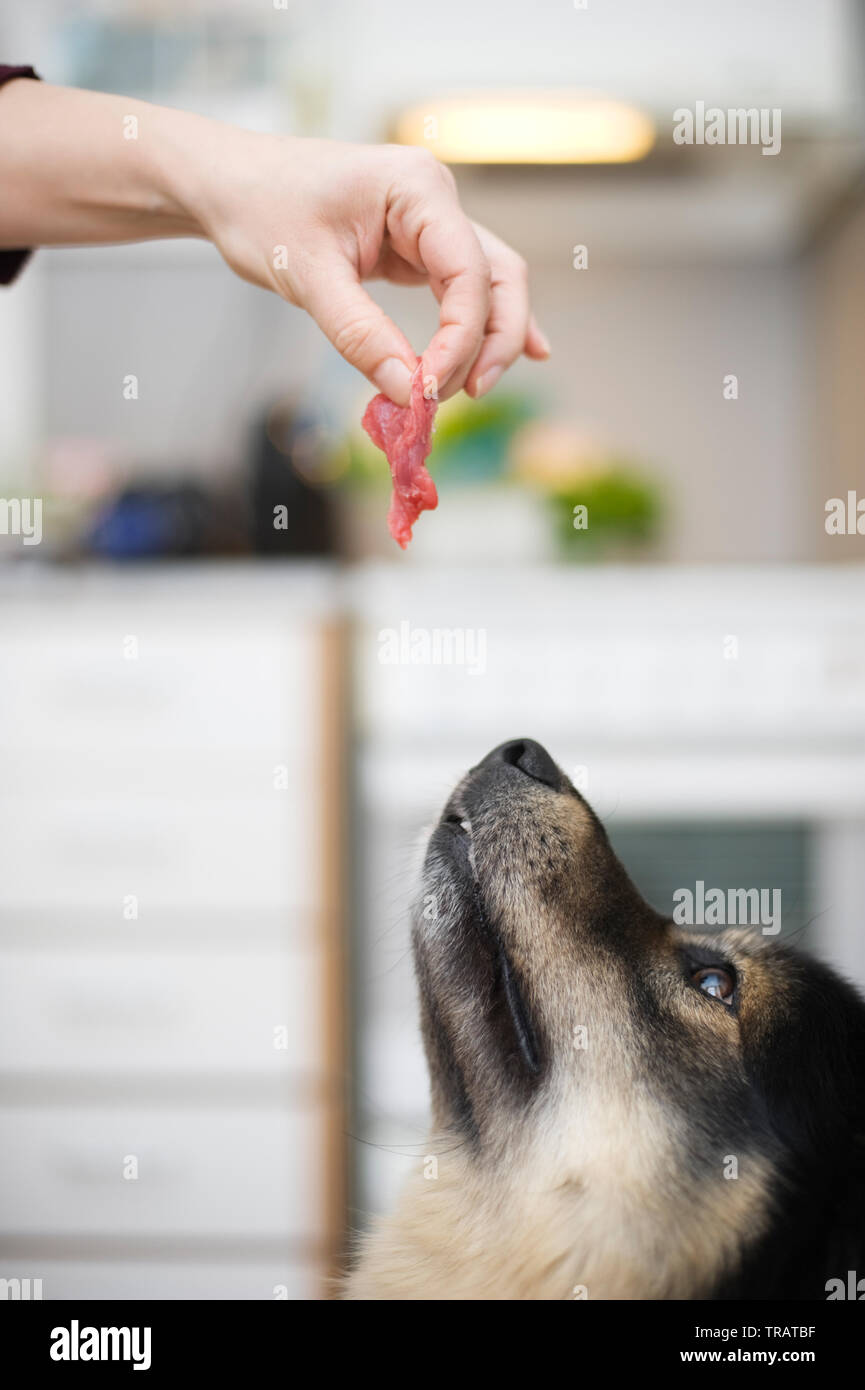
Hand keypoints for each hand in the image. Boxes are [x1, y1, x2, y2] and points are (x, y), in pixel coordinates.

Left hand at [178, 131, 549, 403]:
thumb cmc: (260, 210)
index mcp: (418, 188)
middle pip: (498, 277)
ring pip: (487, 286)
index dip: (461, 338)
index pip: (469, 273)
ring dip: (488, 339)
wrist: (227, 183)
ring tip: (473, 389)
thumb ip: (360, 335)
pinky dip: (482, 324)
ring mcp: (430, 222)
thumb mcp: (307, 277)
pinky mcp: (416, 247)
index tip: (431, 388)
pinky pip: (462, 289)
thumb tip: (410, 392)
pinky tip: (522, 353)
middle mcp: (436, 199)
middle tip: (466, 395)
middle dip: (491, 341)